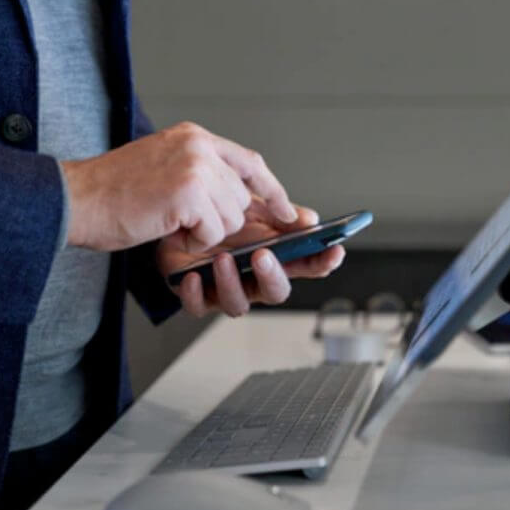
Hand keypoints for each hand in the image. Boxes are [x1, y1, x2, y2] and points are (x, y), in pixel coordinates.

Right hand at [61, 121, 297, 250]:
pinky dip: (193, 241)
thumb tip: (247, 201)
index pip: (251, 163)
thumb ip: (206, 175)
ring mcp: (195, 166)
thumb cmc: (114, 193)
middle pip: (242, 196)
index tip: (288, 212)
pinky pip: (214, 231)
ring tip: (170, 220)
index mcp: (195, 137)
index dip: (271, 191)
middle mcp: (199, 146)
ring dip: (203, 232)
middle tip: (183, 219)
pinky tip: (167, 228)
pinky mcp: (188, 192)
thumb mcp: (166, 168)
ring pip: (231, 217)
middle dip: (221, 220)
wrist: (74, 200)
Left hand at [157, 200, 345, 316]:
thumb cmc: (215, 211)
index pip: (307, 266)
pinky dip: (196, 294)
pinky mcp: (196, 295)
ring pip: (238, 304)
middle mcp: (253, 278)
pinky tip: (193, 276)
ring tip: (223, 259)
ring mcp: (226, 289)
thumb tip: (309, 220)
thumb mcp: (250, 203)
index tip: (333, 251)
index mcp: (274, 256)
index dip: (323, 262)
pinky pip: (198, 306)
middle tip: (263, 256)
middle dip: (272, 276)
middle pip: (276, 291)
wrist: (175, 212)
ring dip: (232, 283)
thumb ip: (278, 211)